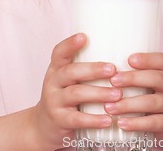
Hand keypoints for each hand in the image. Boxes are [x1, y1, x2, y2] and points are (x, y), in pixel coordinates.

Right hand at [30, 33, 121, 149]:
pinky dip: (93, 120)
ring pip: (75, 94)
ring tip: (117, 94)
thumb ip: (84, 67)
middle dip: (93, 69)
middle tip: (113, 69)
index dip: (70, 44)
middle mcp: (53, 82)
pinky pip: (77, 119)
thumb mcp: (68, 79)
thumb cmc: (65, 95)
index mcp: (56, 68)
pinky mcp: (59, 120)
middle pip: (71, 71)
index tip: (83, 36)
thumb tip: (118, 51)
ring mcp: (54, 101)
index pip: (59, 52)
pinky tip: (108, 119)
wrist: (44, 126)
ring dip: (98, 93)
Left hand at [106, 53, 162, 134]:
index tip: (129, 59)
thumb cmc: (159, 92)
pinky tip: (121, 122)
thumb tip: (108, 66)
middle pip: (157, 79)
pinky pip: (152, 123)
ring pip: (152, 102)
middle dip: (133, 79)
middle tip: (113, 80)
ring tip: (109, 106)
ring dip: (129, 104)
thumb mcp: (157, 78)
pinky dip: (135, 123)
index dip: (147, 59)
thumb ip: (141, 70)